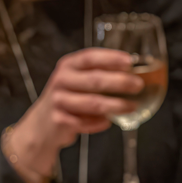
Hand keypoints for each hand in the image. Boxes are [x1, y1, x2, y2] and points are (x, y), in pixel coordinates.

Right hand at [7, 48, 142, 182]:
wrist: (43, 125)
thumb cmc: (68, 99)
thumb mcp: (77, 80)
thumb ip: (98, 74)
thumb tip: (133, 74)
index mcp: (68, 66)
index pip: (90, 57)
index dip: (111, 58)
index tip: (130, 61)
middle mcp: (61, 80)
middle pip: (95, 80)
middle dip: (120, 82)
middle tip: (138, 85)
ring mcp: (58, 100)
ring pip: (93, 103)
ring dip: (116, 105)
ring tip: (132, 106)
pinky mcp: (59, 120)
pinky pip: (87, 122)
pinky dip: (100, 123)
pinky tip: (107, 122)